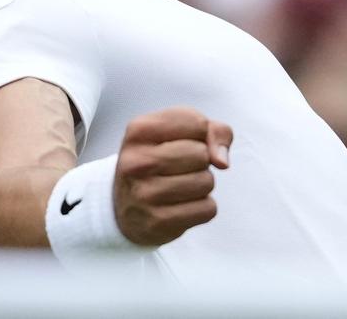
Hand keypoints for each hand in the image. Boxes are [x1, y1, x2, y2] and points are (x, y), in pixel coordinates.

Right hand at [114, 107, 232, 245]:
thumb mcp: (178, 132)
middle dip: (201, 161)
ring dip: (202, 184)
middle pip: (202, 154)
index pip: (197, 124)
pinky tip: (182, 205)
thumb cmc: (160, 159)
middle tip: (181, 168)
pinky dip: (202, 207)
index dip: (200, 134)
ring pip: (207, 182)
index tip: (182, 142)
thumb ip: (213, 131)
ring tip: (181, 186)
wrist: (124, 206)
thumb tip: (222, 162)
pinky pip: (207, 209)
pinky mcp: (157, 223)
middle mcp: (136, 162)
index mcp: (139, 131)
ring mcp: (144, 194)